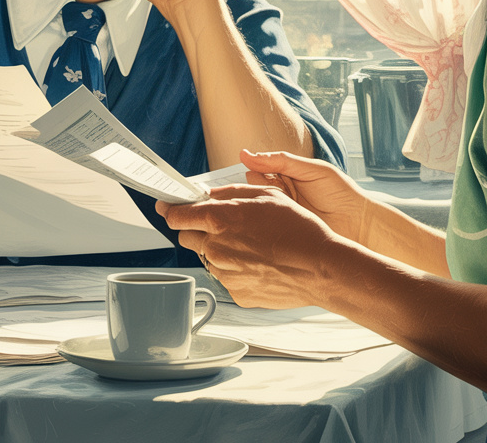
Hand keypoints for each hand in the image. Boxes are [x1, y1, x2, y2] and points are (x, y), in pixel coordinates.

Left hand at [157, 185, 340, 308]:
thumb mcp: (267, 195)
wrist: (320, 268)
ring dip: (220, 250)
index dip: (170, 210)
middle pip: (187, 238)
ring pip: (209, 259)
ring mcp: (225, 274)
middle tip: (222, 225)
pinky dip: (236, 270)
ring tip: (252, 245)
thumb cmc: (298, 229)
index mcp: (219, 219)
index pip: (177, 216)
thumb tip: (210, 195)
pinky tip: (259, 263)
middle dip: (198, 229)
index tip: (167, 208)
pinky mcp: (236, 293)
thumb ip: (231, 193)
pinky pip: (226, 278)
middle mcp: (216, 248)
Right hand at [241, 150, 370, 244]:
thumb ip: (281, 161)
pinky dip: (264, 220)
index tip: (246, 166)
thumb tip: (247, 154)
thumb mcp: (311, 170)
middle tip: (272, 188)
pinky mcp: (283, 230)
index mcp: (287, 174)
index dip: (253, 167)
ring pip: (257, 204)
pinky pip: (264, 224)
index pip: (259, 168)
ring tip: (280, 202)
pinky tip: (272, 218)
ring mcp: (281, 212)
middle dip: (256, 185)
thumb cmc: (339, 192)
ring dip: (261, 202)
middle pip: (253, 186)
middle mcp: (281, 193)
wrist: (359, 222)